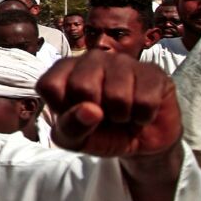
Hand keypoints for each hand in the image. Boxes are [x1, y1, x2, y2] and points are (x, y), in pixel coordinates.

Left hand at [38, 52, 180, 157]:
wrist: (142, 141)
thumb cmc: (102, 134)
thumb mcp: (76, 140)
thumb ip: (70, 127)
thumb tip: (89, 110)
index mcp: (64, 70)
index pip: (49, 85)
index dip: (62, 109)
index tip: (74, 115)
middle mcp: (91, 58)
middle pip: (82, 86)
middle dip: (94, 113)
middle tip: (103, 115)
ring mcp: (123, 61)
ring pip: (116, 95)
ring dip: (121, 117)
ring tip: (123, 114)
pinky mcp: (152, 71)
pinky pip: (145, 100)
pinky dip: (143, 116)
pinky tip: (141, 112)